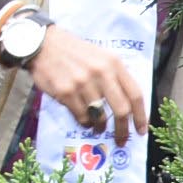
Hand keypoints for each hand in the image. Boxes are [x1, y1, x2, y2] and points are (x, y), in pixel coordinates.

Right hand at [25, 25, 147, 144]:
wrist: (41, 43)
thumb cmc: (75, 52)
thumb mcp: (101, 56)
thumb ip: (116, 77)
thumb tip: (130, 107)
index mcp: (113, 63)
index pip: (135, 94)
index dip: (141, 116)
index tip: (141, 130)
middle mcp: (100, 72)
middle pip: (121, 111)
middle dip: (123, 130)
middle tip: (122, 140)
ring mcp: (82, 83)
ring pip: (99, 117)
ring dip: (100, 126)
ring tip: (98, 127)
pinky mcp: (66, 92)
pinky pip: (82, 117)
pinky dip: (85, 122)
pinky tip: (84, 119)